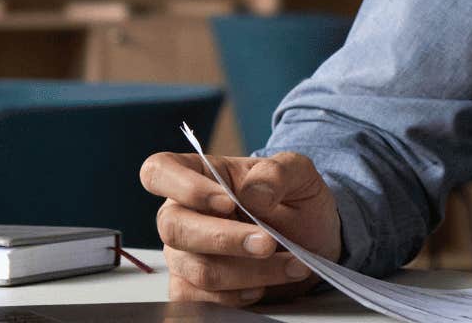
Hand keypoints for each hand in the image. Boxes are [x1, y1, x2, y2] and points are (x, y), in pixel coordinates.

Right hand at [139, 150, 340, 306]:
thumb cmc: (296, 202)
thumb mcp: (300, 174)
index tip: (227, 202)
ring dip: (248, 272)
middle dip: (225, 239)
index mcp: (201, 176)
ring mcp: (182, 253)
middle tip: (269, 243)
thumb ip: (278, 172)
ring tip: (290, 265)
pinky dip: (236, 297)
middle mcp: (182, 214)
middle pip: (174, 228)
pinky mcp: (190, 287)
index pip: (159, 171)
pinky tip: (262, 287)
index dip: (184, 187)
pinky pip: (197, 299)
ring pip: (196, 269)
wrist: (312, 242)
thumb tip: (254, 193)